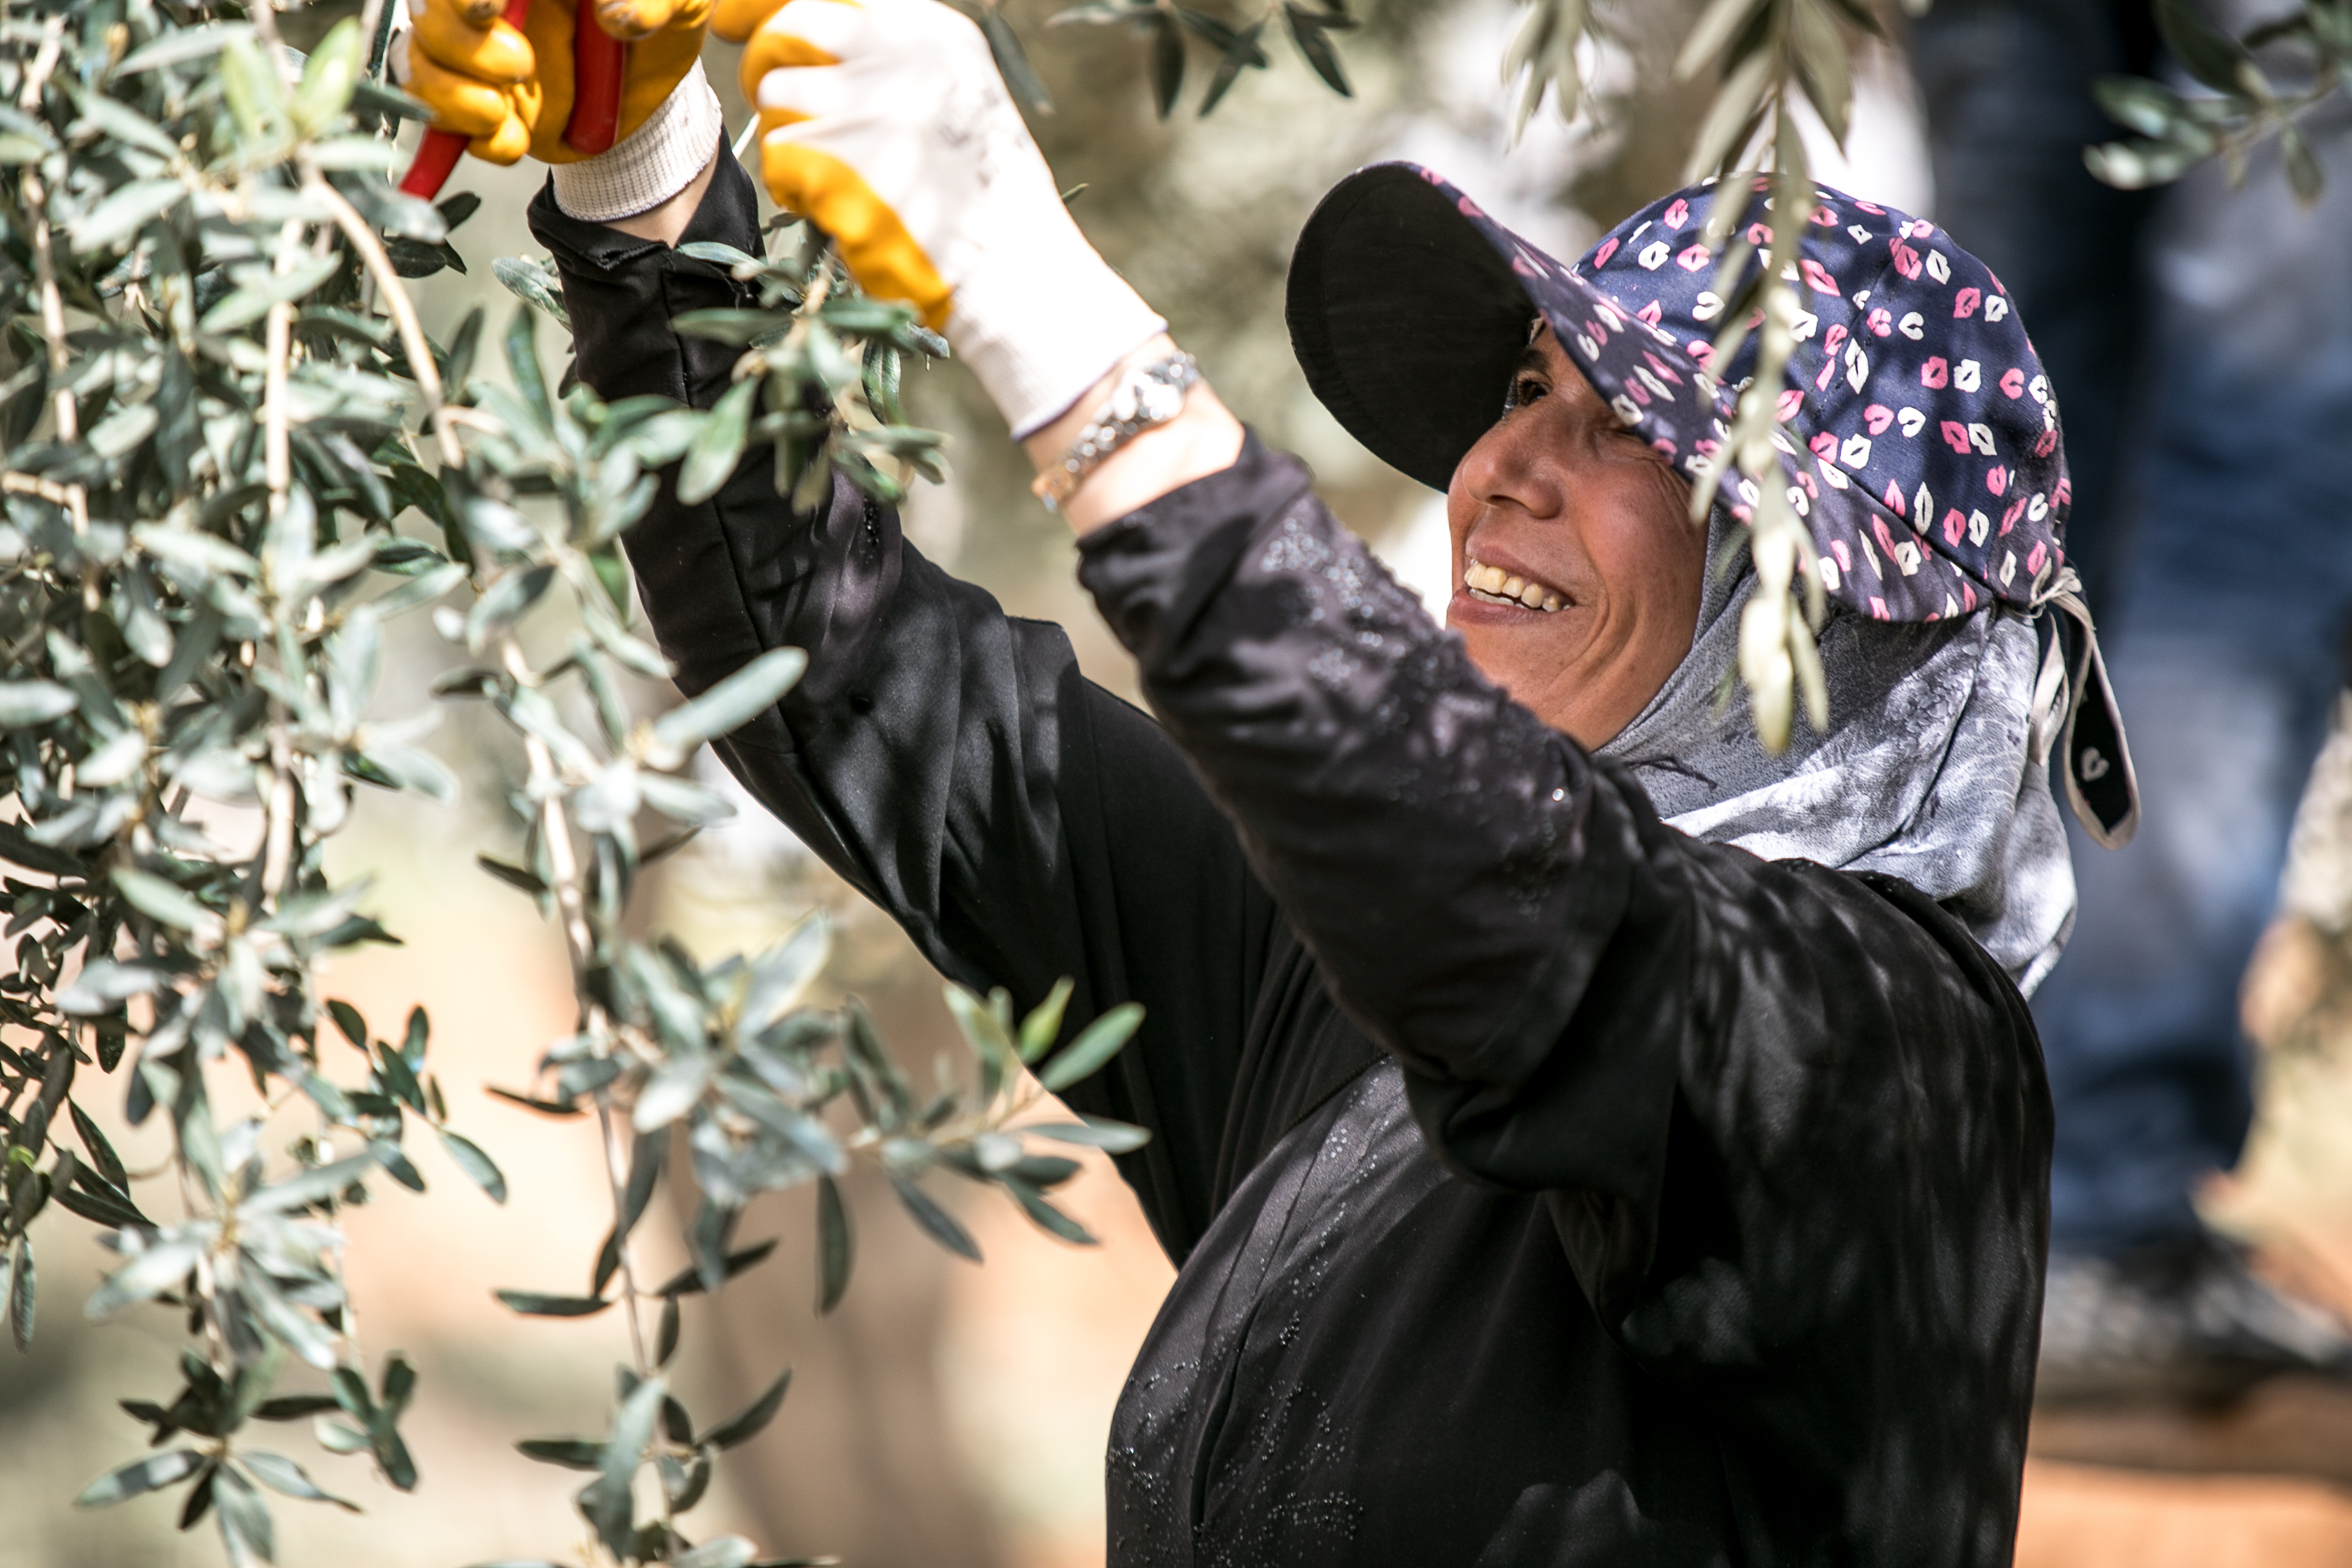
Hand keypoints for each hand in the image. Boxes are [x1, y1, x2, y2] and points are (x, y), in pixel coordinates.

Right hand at [395, 0, 712, 165]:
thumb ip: (653, 2)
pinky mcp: (480, 97)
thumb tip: (616, 14)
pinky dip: (473, 139)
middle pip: (428, 10)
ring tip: (503, 115)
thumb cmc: (661, 15)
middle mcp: (491, 0)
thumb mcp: (679, 3)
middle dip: (458, 43)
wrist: (655, 80)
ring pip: (420, 62)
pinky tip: (513, 141)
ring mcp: (475, 47)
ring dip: (455, 97)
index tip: (486, 9)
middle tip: (520, 68)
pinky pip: (444, 120)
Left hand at [723, 0, 1165, 436]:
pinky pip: (780, 159)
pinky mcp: (842, 176)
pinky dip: (794, 184)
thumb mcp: (957, 85)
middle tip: (779, 103)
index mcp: (931, 32)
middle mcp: (900, 62)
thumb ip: (890, 48)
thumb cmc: (985, 188)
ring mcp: (869, 118)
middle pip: (786, 35)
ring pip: (776, 100)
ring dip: (788, 136)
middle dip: (768, 69)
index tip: (732, 23)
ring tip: (830, 172)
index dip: (765, 8)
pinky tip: (834, 206)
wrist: (1017, 273)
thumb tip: (799, 24)